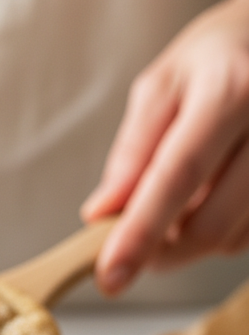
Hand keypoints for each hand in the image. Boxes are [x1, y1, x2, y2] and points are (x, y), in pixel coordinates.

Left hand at [82, 0, 248, 294]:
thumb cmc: (217, 57)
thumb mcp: (163, 86)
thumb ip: (133, 151)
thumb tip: (102, 213)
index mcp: (232, 90)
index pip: (178, 177)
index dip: (141, 233)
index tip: (111, 277)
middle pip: (209, 224)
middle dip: (162, 249)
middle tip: (136, 239)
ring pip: (231, 239)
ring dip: (193, 239)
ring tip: (188, 195)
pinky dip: (223, 231)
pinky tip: (218, 195)